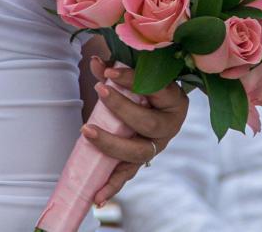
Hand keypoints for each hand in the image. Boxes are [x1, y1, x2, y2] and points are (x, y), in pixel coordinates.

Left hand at [81, 56, 188, 206]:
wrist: (154, 105)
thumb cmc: (145, 86)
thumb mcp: (135, 75)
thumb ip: (115, 69)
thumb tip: (95, 63)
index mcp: (174, 100)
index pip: (156, 89)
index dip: (133, 80)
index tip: (109, 72)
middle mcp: (169, 126)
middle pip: (147, 123)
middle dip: (122, 109)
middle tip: (99, 91)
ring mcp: (156, 146)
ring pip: (138, 152)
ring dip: (111, 143)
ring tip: (87, 131)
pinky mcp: (143, 160)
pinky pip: (128, 174)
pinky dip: (112, 186)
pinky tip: (97, 197)